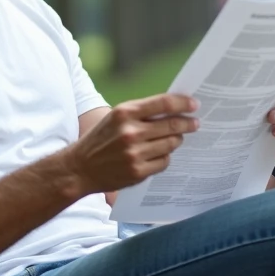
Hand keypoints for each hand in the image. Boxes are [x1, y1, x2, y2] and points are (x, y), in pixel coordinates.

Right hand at [65, 94, 198, 194]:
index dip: (183, 103)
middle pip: (172, 125)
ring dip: (175, 141)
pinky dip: (164, 157)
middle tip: (195, 123)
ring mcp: (134, 153)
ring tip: (174, 138)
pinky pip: (164, 162)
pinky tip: (158, 154)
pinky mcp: (138, 172)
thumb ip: (141, 112)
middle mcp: (130, 132)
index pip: (163, 104)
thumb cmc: (100, 139)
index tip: (195, 104)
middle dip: (187, 123)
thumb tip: (173, 109)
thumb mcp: (115, 117)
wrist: (79, 168)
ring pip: (170, 144)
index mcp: (125, 113)